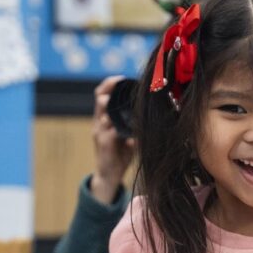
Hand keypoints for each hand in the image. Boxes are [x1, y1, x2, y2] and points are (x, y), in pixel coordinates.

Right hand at [91, 76, 135, 204]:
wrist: (109, 175)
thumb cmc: (120, 153)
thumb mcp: (128, 134)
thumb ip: (135, 123)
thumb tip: (153, 112)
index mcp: (104, 117)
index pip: (102, 94)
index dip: (110, 84)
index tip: (122, 78)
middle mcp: (99, 122)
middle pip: (100, 99)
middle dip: (109, 88)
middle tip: (121, 82)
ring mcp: (100, 133)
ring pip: (103, 114)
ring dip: (111, 106)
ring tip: (121, 100)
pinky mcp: (103, 145)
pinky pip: (110, 132)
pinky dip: (119, 128)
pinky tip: (129, 126)